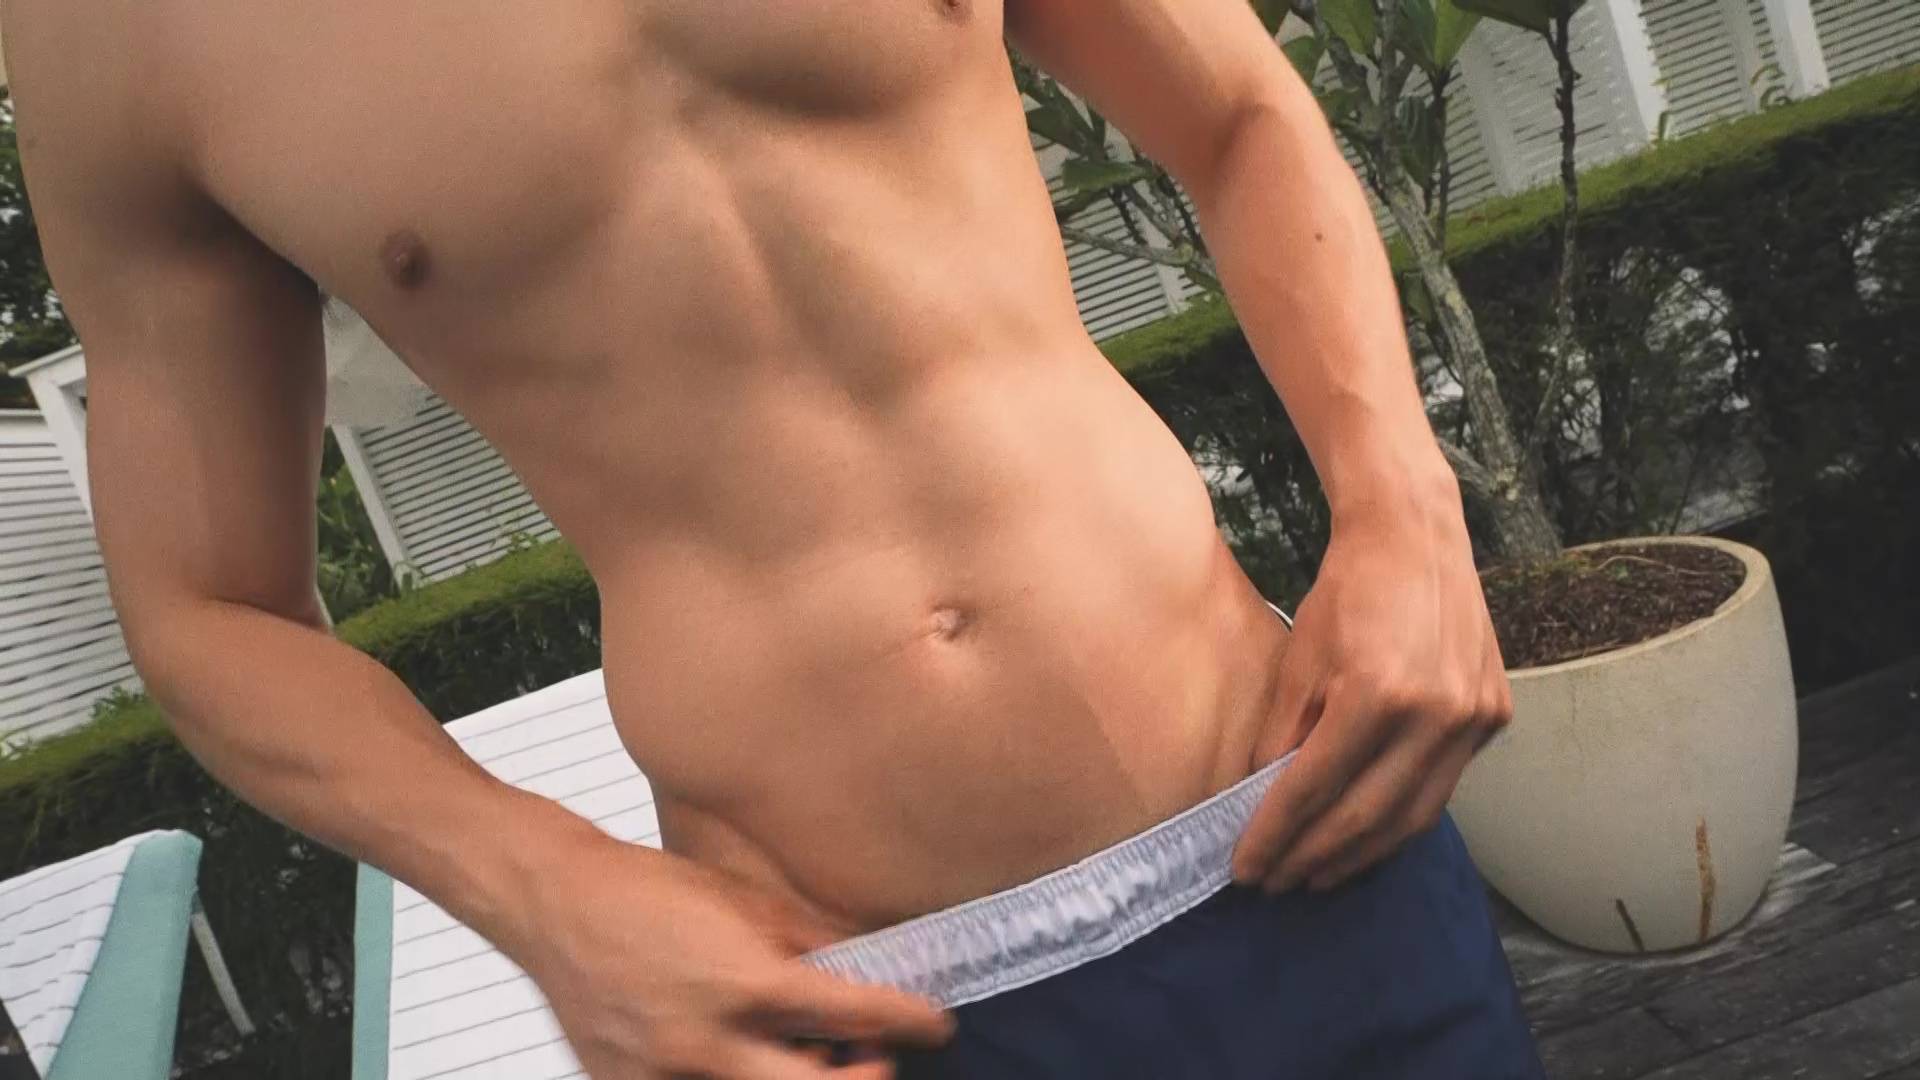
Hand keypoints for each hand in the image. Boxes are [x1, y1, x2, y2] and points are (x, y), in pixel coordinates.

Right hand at [514, 834, 953, 1078]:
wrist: (556, 902)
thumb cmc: (646, 890)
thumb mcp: (744, 902)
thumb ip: (807, 942)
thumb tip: (862, 964)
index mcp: (745, 982)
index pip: (856, 1017)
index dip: (909, 1021)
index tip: (933, 1023)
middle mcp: (708, 1040)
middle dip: (863, 1079)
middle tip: (876, 1059)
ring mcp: (665, 1074)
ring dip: (795, 1078)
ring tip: (801, 1052)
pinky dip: (729, 1079)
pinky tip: (736, 1055)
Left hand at [1230, 494, 1510, 893]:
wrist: (1416, 537)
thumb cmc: (1347, 593)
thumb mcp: (1297, 661)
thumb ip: (1279, 738)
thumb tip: (1261, 804)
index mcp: (1377, 692)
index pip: (1314, 788)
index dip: (1275, 835)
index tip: (1244, 867)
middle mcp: (1435, 712)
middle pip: (1365, 816)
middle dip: (1312, 857)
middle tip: (1275, 882)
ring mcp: (1472, 718)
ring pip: (1412, 817)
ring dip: (1358, 854)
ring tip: (1314, 874)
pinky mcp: (1493, 716)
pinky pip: (1441, 789)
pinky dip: (1398, 820)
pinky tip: (1363, 836)